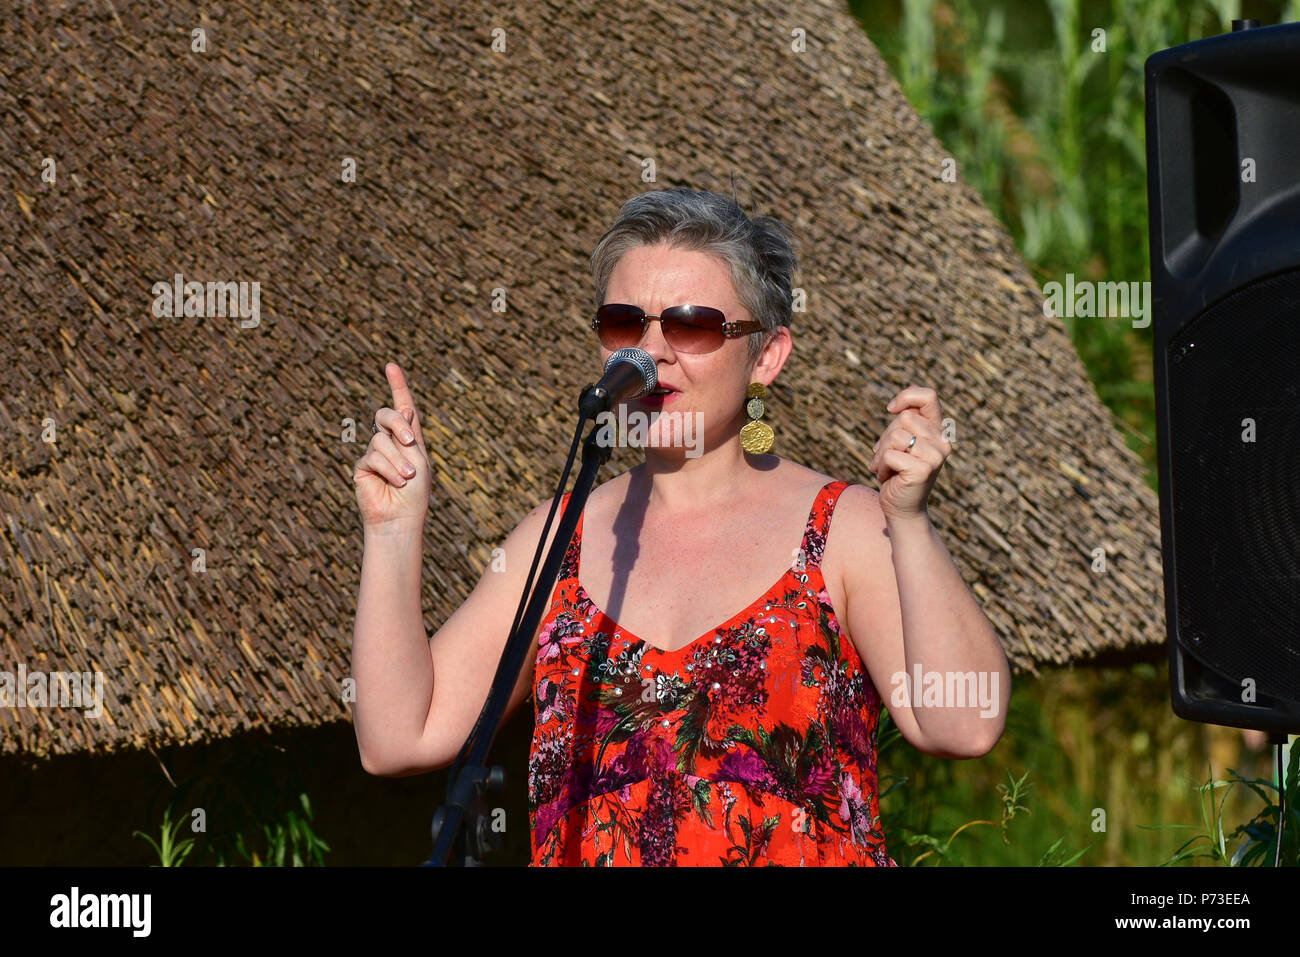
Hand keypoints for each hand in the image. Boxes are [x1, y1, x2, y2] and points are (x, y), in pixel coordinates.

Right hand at [353, 362, 430, 529]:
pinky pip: (373, 456)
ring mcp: (375, 453)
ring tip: (406, 477)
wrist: (402, 517)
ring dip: (399, 459)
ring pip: (381, 439)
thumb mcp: (419, 459)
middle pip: (387, 415)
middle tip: (410, 441)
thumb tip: (406, 408)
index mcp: (409, 437)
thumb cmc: (416, 492)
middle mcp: (391, 441)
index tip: (391, 366)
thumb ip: (410, 434)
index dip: (397, 386)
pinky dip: (389, 468)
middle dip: (398, 424)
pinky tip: (396, 482)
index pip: (402, 406)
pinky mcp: (363, 466)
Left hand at [867, 386, 950, 521]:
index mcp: (939, 431)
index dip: (906, 396)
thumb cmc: (898, 473)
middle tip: (888, 457)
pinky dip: (881, 466)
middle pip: (903, 418)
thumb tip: (894, 407)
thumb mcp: (901, 443)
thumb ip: (903, 424)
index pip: (928, 396)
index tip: (891, 410)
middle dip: (886, 437)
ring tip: (886, 468)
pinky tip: (888, 478)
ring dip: (881, 454)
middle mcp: (942, 442)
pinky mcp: (923, 470)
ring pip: (895, 436)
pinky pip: (890, 455)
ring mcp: (935, 456)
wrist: (902, 508)